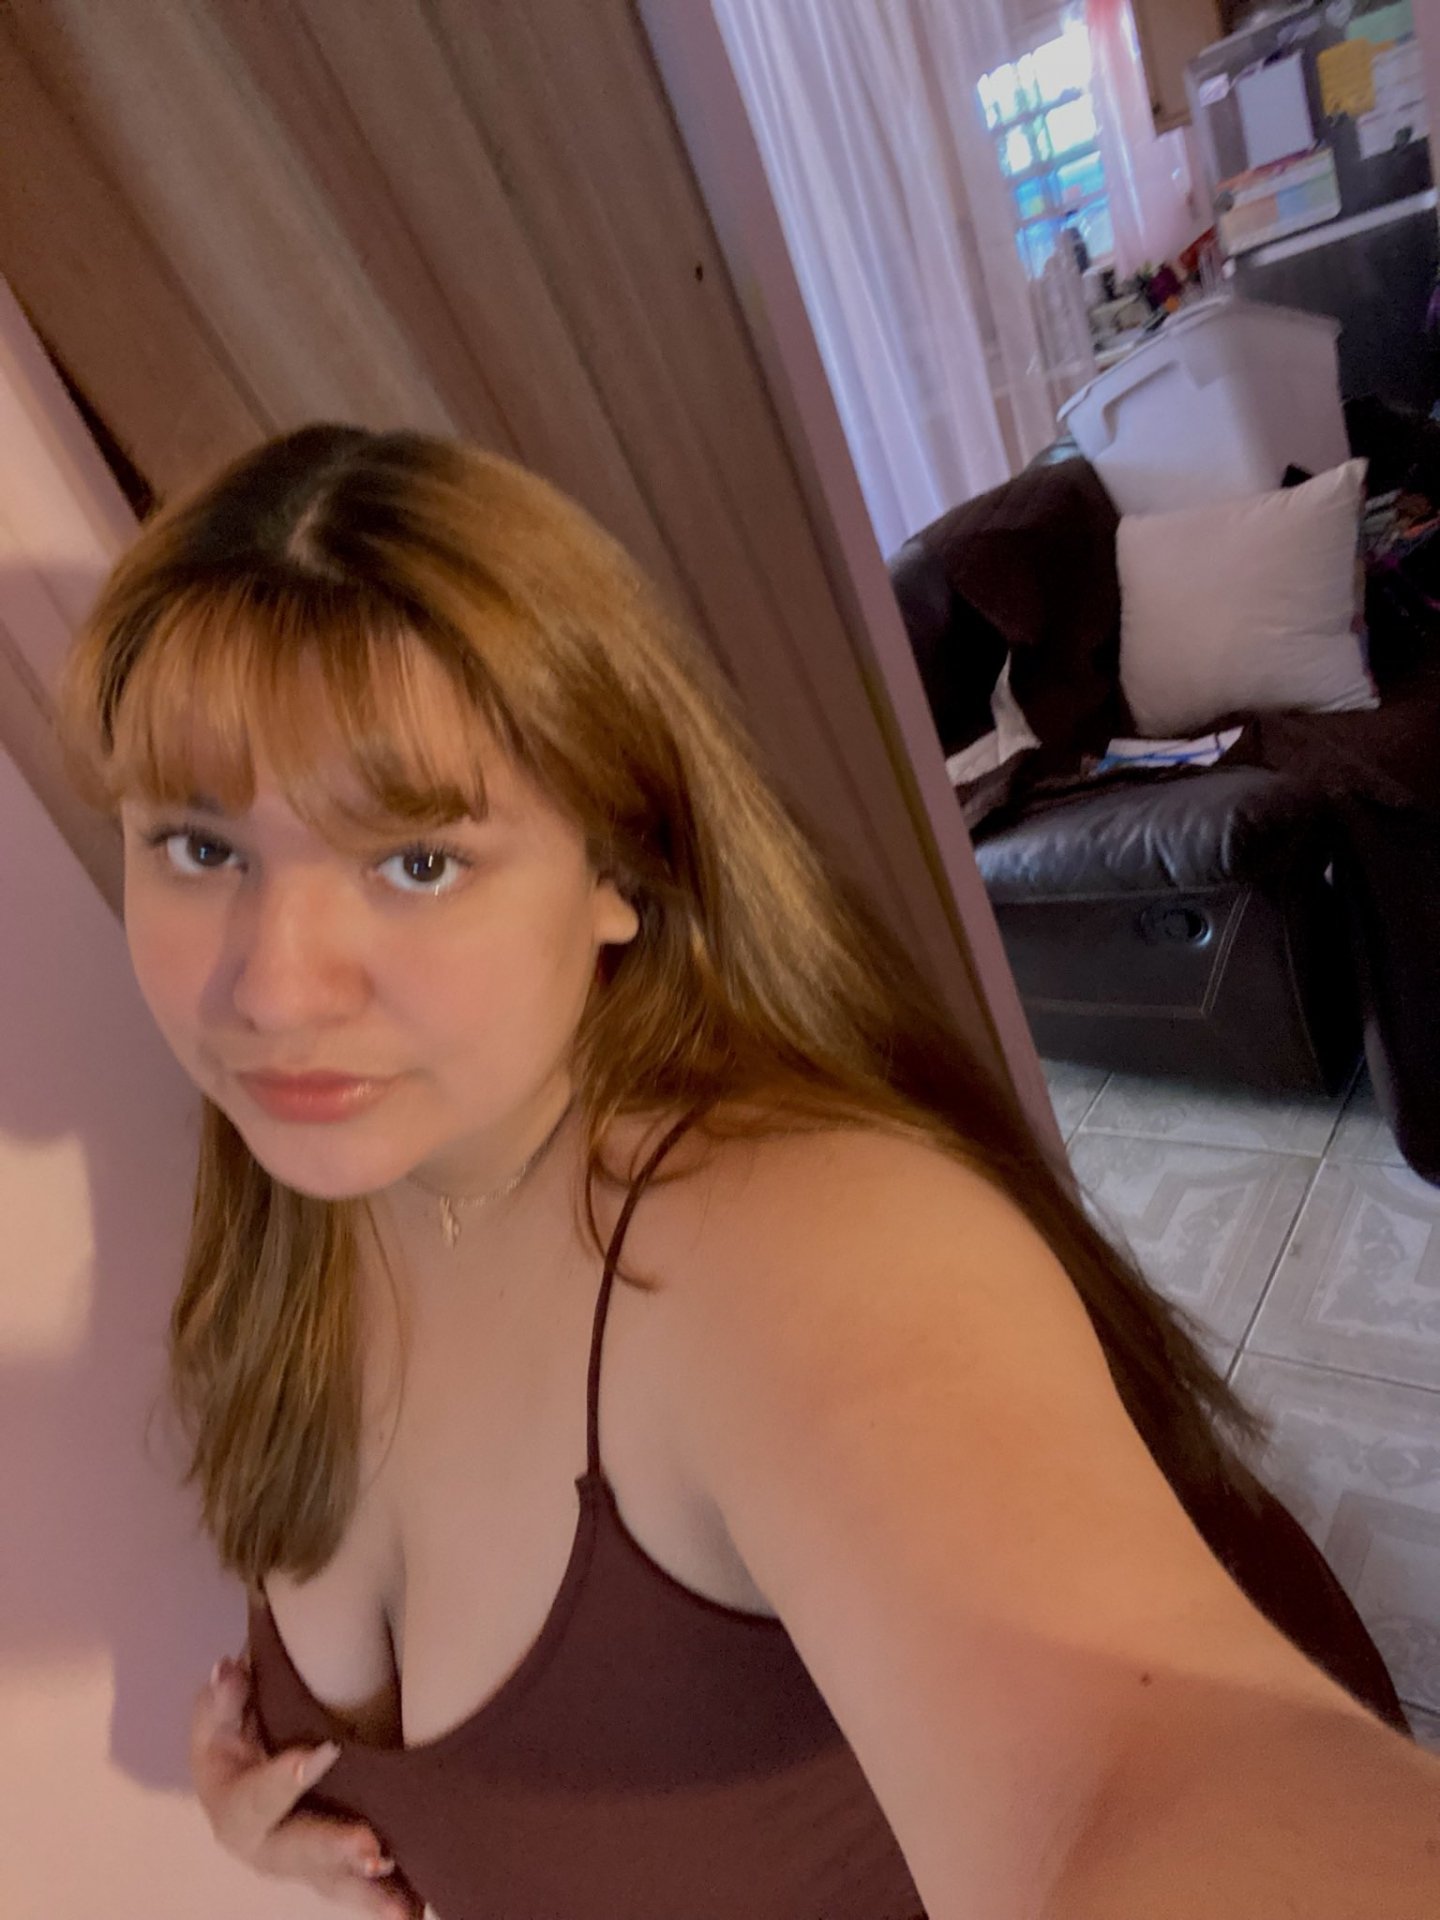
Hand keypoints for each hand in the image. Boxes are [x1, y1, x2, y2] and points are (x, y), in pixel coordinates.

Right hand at [191, 1653, 421, 1916]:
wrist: (240, 1771)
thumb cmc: (232, 1734)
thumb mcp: (219, 1713)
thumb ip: (226, 1698)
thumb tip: (227, 1670)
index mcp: (234, 1808)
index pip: (257, 1797)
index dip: (286, 1779)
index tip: (324, 1753)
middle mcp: (265, 1848)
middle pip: (298, 1853)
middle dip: (335, 1850)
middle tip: (372, 1850)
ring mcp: (300, 1865)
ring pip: (332, 1882)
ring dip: (368, 1892)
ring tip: (405, 1906)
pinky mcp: (329, 1870)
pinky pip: (356, 1888)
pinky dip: (386, 1898)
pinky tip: (418, 1906)